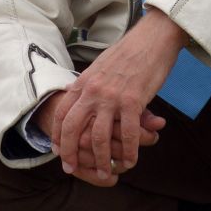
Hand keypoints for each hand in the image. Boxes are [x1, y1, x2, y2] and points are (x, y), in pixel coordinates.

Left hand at [41, 10, 186, 181]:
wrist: (153, 37)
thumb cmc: (130, 51)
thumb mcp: (100, 65)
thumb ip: (89, 83)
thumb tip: (75, 92)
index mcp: (84, 81)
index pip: (62, 112)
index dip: (57, 134)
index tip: (58, 150)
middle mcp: (94, 90)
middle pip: (73, 128)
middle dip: (70, 152)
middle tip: (71, 168)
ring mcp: (112, 97)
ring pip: (100, 137)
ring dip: (101, 160)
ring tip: (105, 173)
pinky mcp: (133, 101)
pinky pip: (128, 134)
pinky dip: (129, 152)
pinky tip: (130, 162)